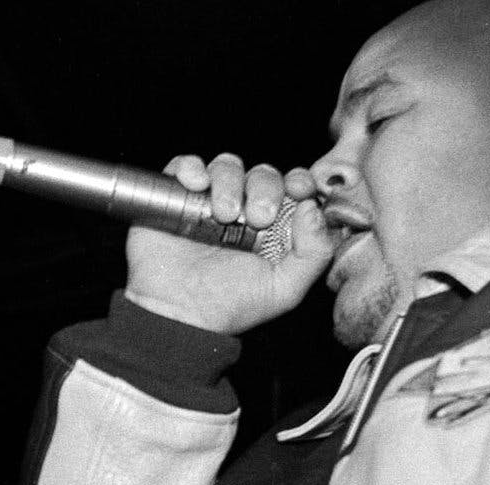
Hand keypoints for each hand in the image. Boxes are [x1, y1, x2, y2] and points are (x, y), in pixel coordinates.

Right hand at [123, 153, 335, 335]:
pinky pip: (185, 165)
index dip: (300, 182)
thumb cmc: (226, 306)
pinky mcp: (175, 197)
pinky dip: (191, 168)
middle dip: (265, 188)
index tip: (299, 190)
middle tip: (255, 218)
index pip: (294, 188)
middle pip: (263, 173)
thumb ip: (314, 254)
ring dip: (229, 182)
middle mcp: (243, 210)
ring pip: (227, 165)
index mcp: (273, 227)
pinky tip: (195, 186)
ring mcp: (208, 201)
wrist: (176, 313)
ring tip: (222, 215)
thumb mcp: (284, 290)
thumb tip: (313, 209)